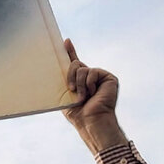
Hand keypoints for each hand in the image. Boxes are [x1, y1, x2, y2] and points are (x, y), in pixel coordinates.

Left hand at [62, 39, 126, 153]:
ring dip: (78, 83)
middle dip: (69, 75)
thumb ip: (63, 81)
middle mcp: (91, 77)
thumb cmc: (78, 113)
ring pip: (82, 68)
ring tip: (83, 97)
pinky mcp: (109, 78)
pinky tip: (93, 93)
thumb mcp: (65, 95)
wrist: (91, 122)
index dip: (70, 51)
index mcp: (80, 81)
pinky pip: (92, 71)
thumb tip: (55, 68)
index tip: (66, 41)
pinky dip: (88, 83)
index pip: (75, 63)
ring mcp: (100, 77)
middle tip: (71, 90)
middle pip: (75, 63)